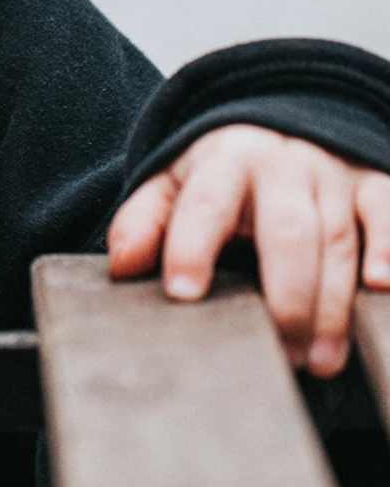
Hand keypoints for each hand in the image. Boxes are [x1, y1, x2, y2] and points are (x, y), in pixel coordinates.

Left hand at [107, 124, 389, 377]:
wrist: (280, 123)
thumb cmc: (220, 175)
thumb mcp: (171, 184)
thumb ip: (144, 221)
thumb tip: (122, 265)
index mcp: (226, 161)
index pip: (206, 203)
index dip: (193, 246)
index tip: (184, 294)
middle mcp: (284, 164)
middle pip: (288, 231)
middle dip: (285, 297)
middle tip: (280, 354)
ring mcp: (333, 175)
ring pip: (339, 240)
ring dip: (333, 306)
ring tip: (319, 362)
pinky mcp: (374, 184)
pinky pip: (387, 211)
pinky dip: (389, 248)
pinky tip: (380, 287)